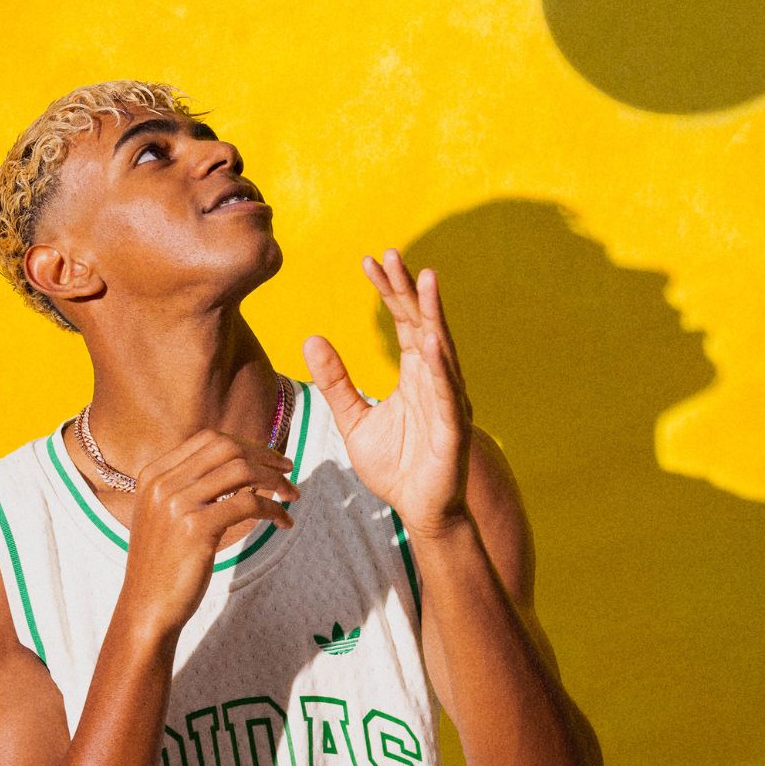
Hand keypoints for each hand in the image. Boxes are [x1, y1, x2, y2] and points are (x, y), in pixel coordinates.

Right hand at [119, 431, 299, 637]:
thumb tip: (240, 464)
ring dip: (274, 480)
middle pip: (227, 448)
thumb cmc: (165, 562)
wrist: (146, 607)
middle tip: (288, 471)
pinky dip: (273, 509)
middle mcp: (163, 483)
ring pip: (241, 471)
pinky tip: (283, 522)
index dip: (246, 445)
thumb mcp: (167, 513)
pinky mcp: (195, 528)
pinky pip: (248, 503)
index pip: (209, 439)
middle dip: (264, 456)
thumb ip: (191, 485)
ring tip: (292, 495)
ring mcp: (177, 503)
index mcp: (154, 474)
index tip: (269, 459)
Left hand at [303, 248, 473, 540]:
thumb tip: (311, 338)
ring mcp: (448, 401)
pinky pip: (446, 393)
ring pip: (441, 349)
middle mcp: (435, 380)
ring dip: (432, 314)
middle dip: (407, 289)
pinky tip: (431, 341)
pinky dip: (441, 367)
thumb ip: (335, 381)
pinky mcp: (453, 428)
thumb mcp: (353, 419)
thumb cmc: (394, 467)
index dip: (389, 292)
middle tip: (393, 253)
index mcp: (415, 375)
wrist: (419, 512)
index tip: (371, 262)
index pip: (402, 323)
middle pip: (421, 324)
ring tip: (425, 279)